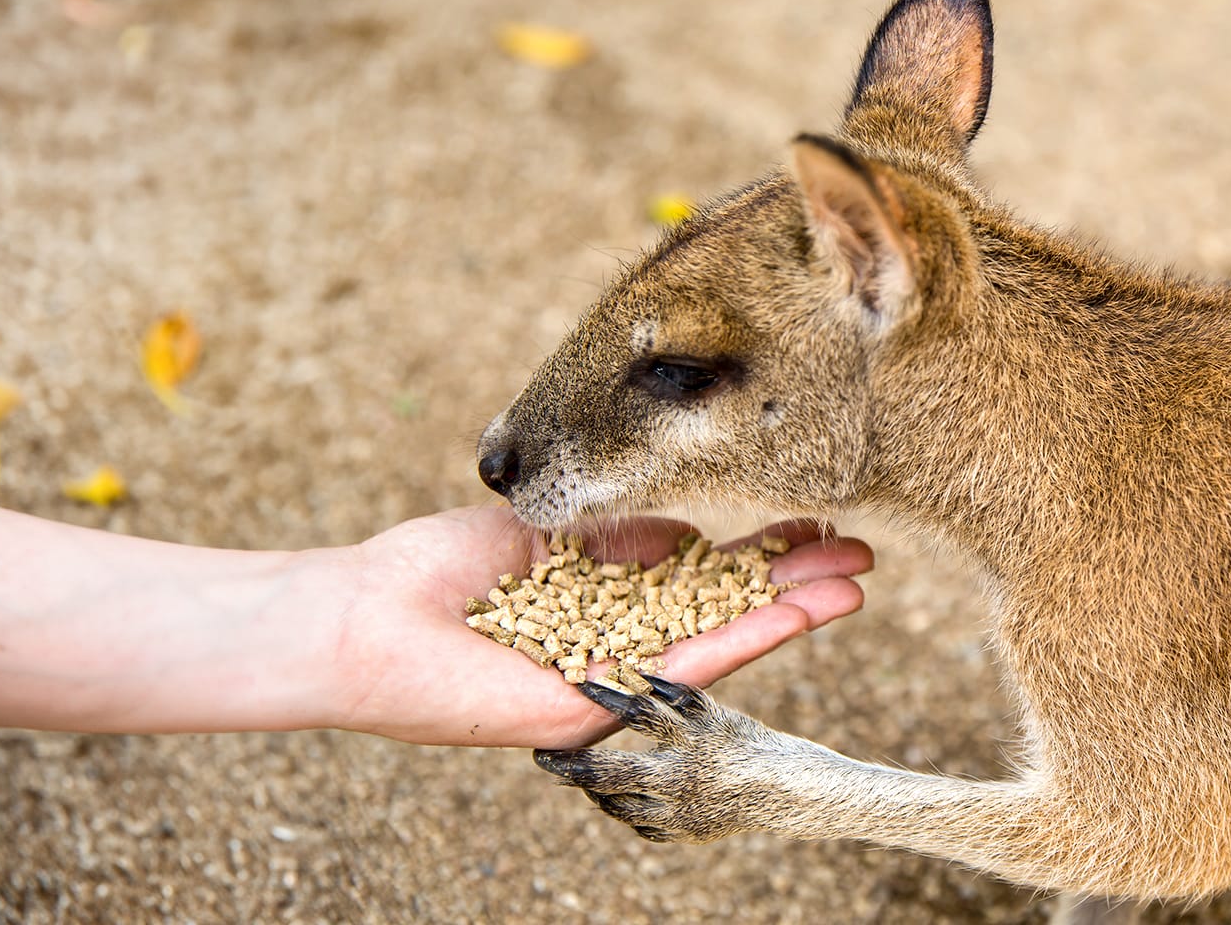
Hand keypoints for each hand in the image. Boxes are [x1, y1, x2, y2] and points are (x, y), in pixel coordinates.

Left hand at [321, 505, 870, 747]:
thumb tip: (689, 529)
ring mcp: (615, 677)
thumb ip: (618, 535)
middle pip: (723, 610)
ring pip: (720, 642)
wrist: (368, 618)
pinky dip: (747, 637)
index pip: (696, 576)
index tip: (811, 524)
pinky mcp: (601, 705)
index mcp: (603, 601)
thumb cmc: (437, 569)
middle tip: (862, 556)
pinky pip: (681, 669)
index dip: (755, 552)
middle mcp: (618, 642)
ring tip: (857, 585)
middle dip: (793, 584)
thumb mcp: (544, 531)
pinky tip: (800, 611)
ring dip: (792, 612)